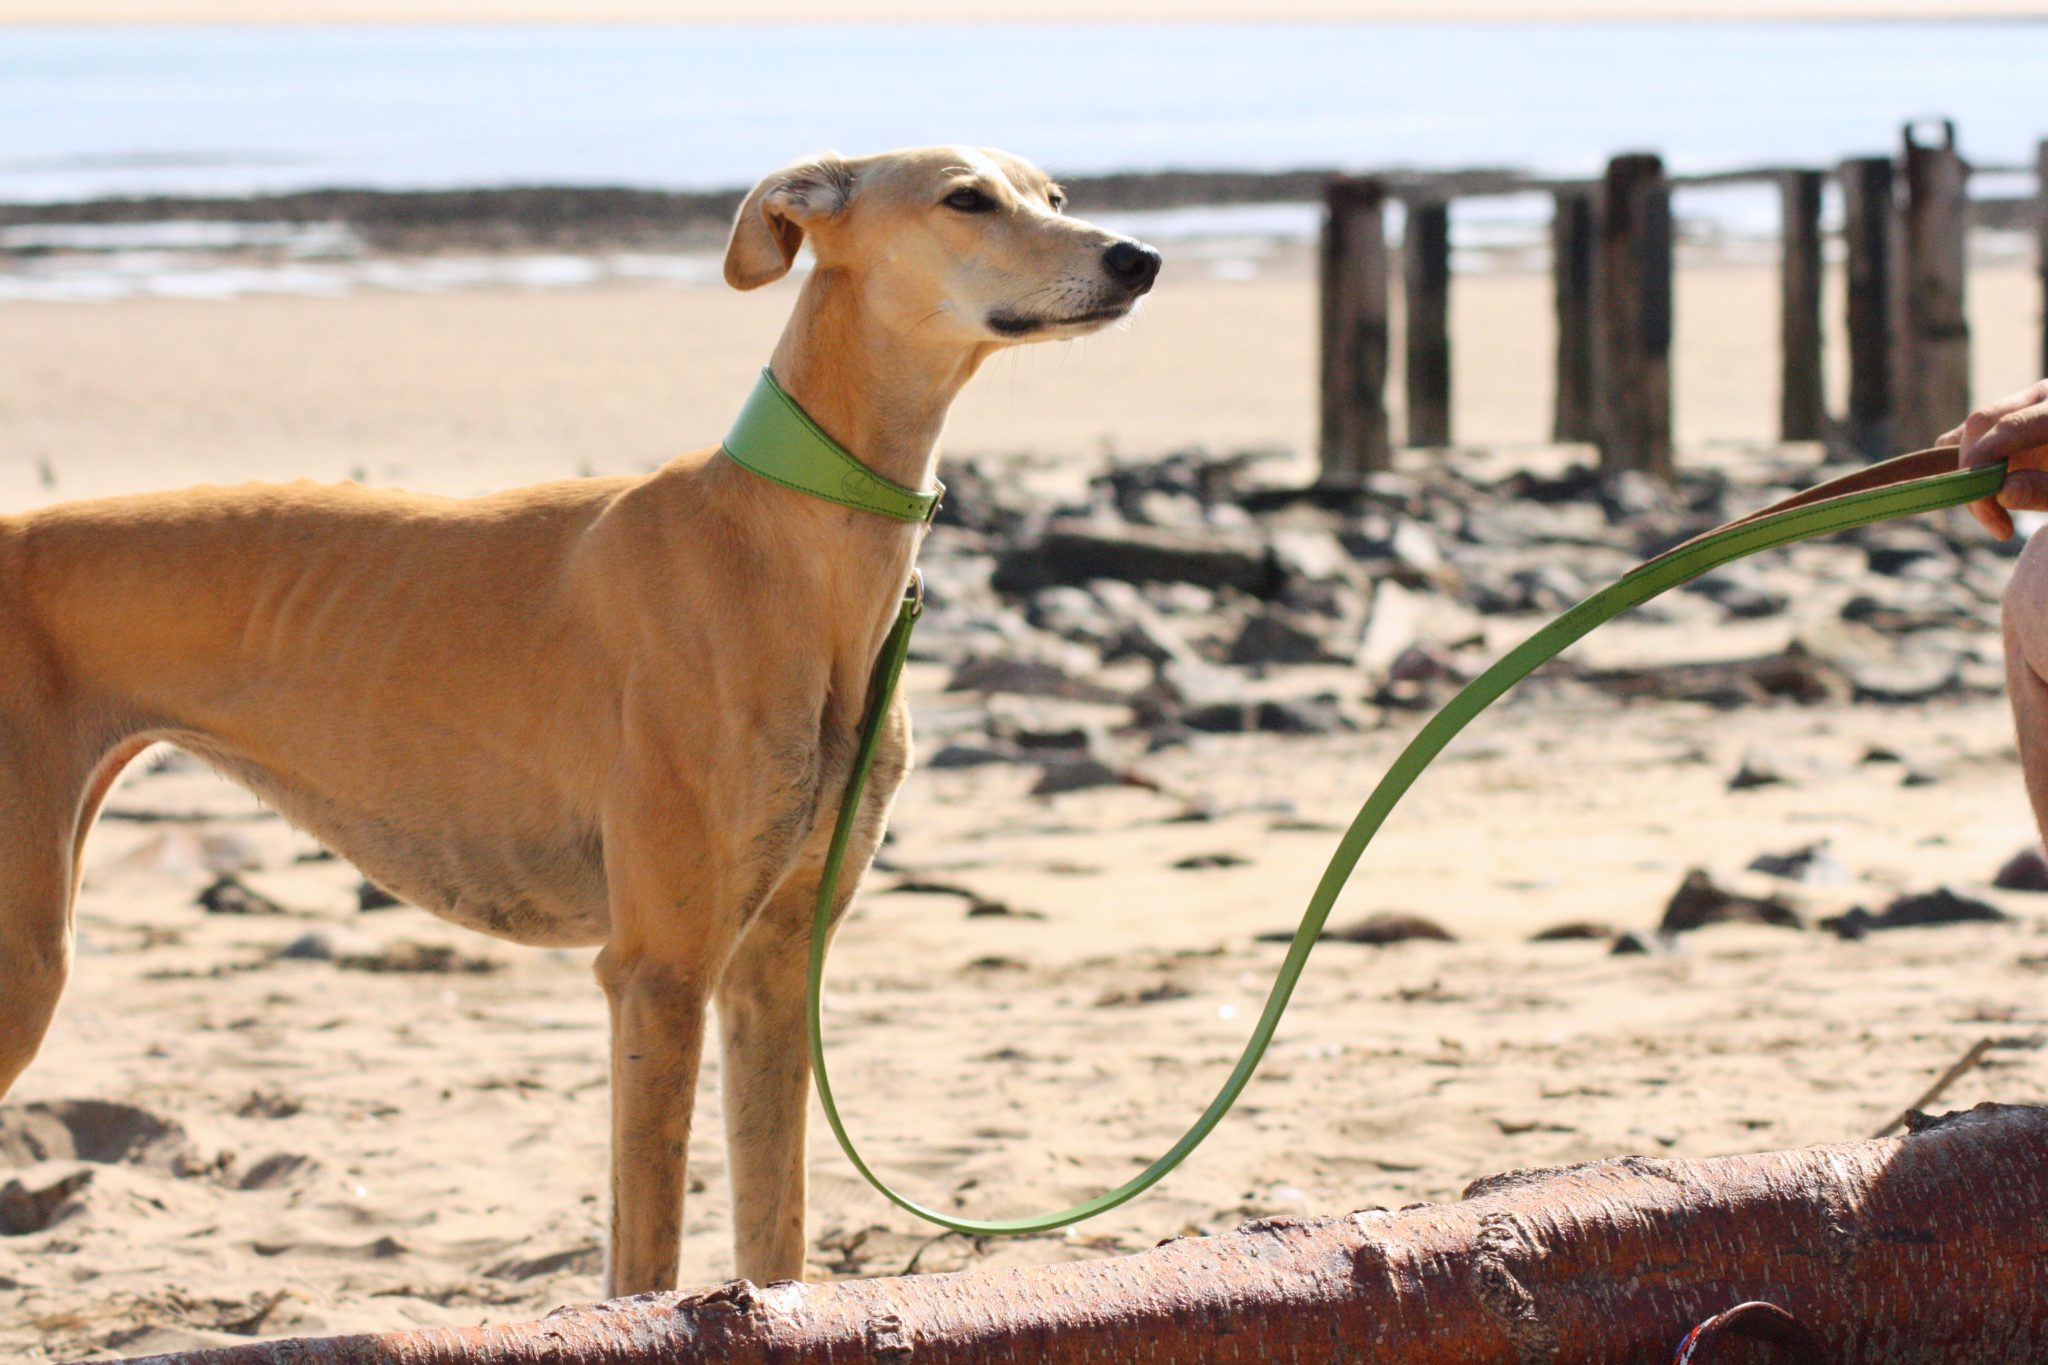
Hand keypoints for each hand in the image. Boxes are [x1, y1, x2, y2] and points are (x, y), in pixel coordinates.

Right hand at [1943, 379, 2047, 539]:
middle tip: (1994, 521)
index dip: (1985, 462)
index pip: (2012, 426)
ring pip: (1972, 431)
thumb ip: (2046, 490)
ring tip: (1995, 514)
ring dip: (1970, 473)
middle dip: (1974, 472)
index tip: (1982, 504)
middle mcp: (2042, 396)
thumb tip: (2002, 493)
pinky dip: (1967, 466)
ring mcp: (2024, 403)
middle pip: (1983, 423)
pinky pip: (1970, 436)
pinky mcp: (2008, 418)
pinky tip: (1986, 495)